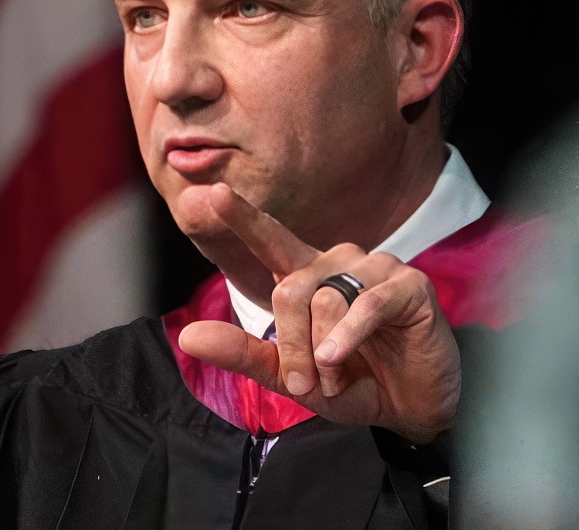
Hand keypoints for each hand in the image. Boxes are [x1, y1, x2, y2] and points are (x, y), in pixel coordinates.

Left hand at [178, 183, 459, 443]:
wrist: (413, 408)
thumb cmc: (351, 383)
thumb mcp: (290, 376)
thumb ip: (243, 354)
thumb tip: (189, 337)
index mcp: (305, 276)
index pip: (268, 240)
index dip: (242, 217)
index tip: (212, 194)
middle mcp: (337, 263)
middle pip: (289, 290)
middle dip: (291, 344)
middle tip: (304, 383)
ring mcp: (375, 269)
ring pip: (325, 299)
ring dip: (322, 351)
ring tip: (335, 376)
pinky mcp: (409, 285)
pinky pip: (367, 304)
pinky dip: (347, 335)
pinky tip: (336, 357)